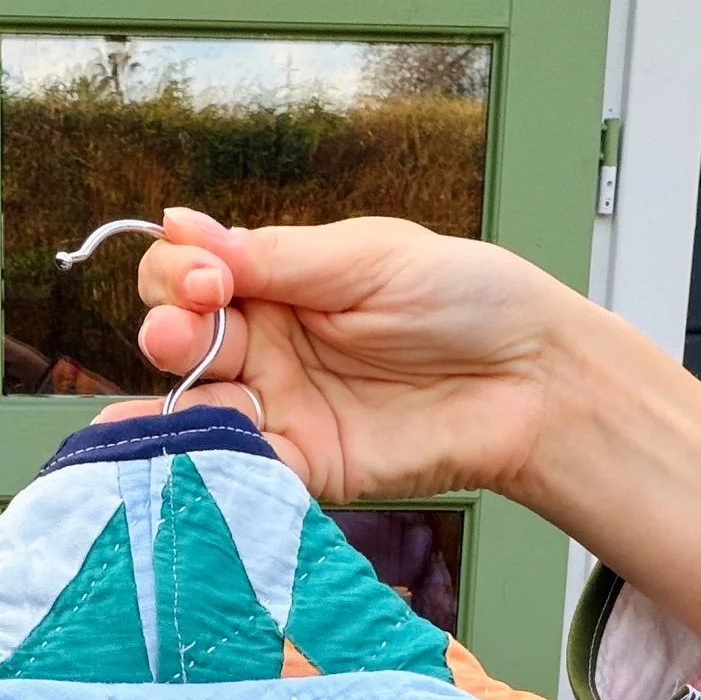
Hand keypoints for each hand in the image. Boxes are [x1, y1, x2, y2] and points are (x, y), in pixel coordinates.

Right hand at [115, 208, 700, 672]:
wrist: (531, 378)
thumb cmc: (467, 299)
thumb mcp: (369, 258)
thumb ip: (277, 257)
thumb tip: (179, 227)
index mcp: (279, 283)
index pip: (191, 274)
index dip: (180, 274)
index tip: (208, 277)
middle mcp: (269, 347)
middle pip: (180, 340)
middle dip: (169, 332)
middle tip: (183, 332)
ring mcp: (282, 411)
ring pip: (198, 408)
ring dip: (172, 401)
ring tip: (186, 388)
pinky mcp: (306, 470)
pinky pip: (239, 472)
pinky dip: (206, 464)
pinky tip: (186, 450)